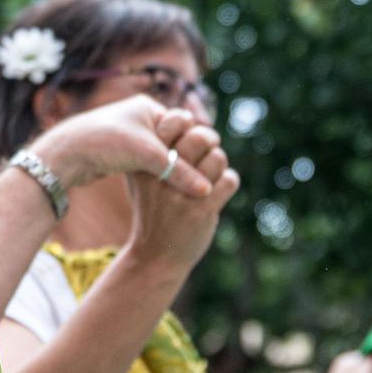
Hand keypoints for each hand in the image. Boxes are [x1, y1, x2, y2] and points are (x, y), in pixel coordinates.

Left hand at [32, 95, 214, 195]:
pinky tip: (162, 189)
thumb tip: (208, 191)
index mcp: (149, 107)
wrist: (68, 153)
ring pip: (161, 154)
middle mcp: (141, 118)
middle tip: (193, 176)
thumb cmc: (108, 144)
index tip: (199, 163)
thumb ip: (181, 173)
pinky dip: (156, 174)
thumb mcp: (149, 157)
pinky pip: (148, 164)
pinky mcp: (122, 154)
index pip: (185, 124)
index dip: (193, 144)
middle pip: (175, 140)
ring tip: (179, 186)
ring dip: (169, 169)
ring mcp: (131, 136)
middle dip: (182, 158)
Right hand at [123, 123, 239, 273]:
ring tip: (214, 173)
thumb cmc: (152, 211)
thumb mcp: (142, 180)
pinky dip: (229, 182)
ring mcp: (182, 194)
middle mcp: (163, 176)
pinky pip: (229, 180)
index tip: (189, 138)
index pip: (174, 126)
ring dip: (220, 163)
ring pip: (217, 157)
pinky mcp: (202, 210)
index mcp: (146, 164)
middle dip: (210, 139)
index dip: (188, 126)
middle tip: (210, 147)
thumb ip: (155, 152)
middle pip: (198, 137)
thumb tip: (178, 117)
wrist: (155, 255)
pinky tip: (220, 190)